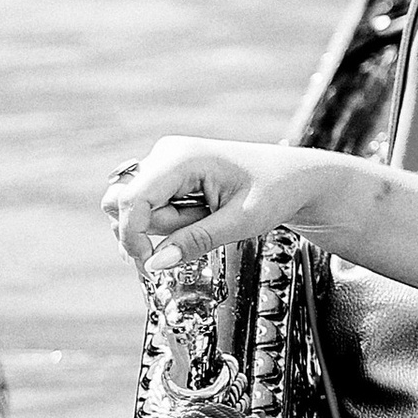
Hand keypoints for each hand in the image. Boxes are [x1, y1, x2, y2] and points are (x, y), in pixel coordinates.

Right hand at [103, 136, 309, 272]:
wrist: (293, 178)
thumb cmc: (275, 191)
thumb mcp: (240, 222)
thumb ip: (195, 241)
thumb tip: (153, 264)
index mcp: (183, 157)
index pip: (132, 199)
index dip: (132, 236)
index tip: (147, 265)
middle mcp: (167, 153)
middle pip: (125, 202)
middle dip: (152, 229)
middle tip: (196, 232)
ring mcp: (166, 161)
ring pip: (136, 207)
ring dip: (165, 226)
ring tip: (206, 218)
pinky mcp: (168, 174)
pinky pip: (150, 206)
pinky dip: (169, 221)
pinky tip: (199, 215)